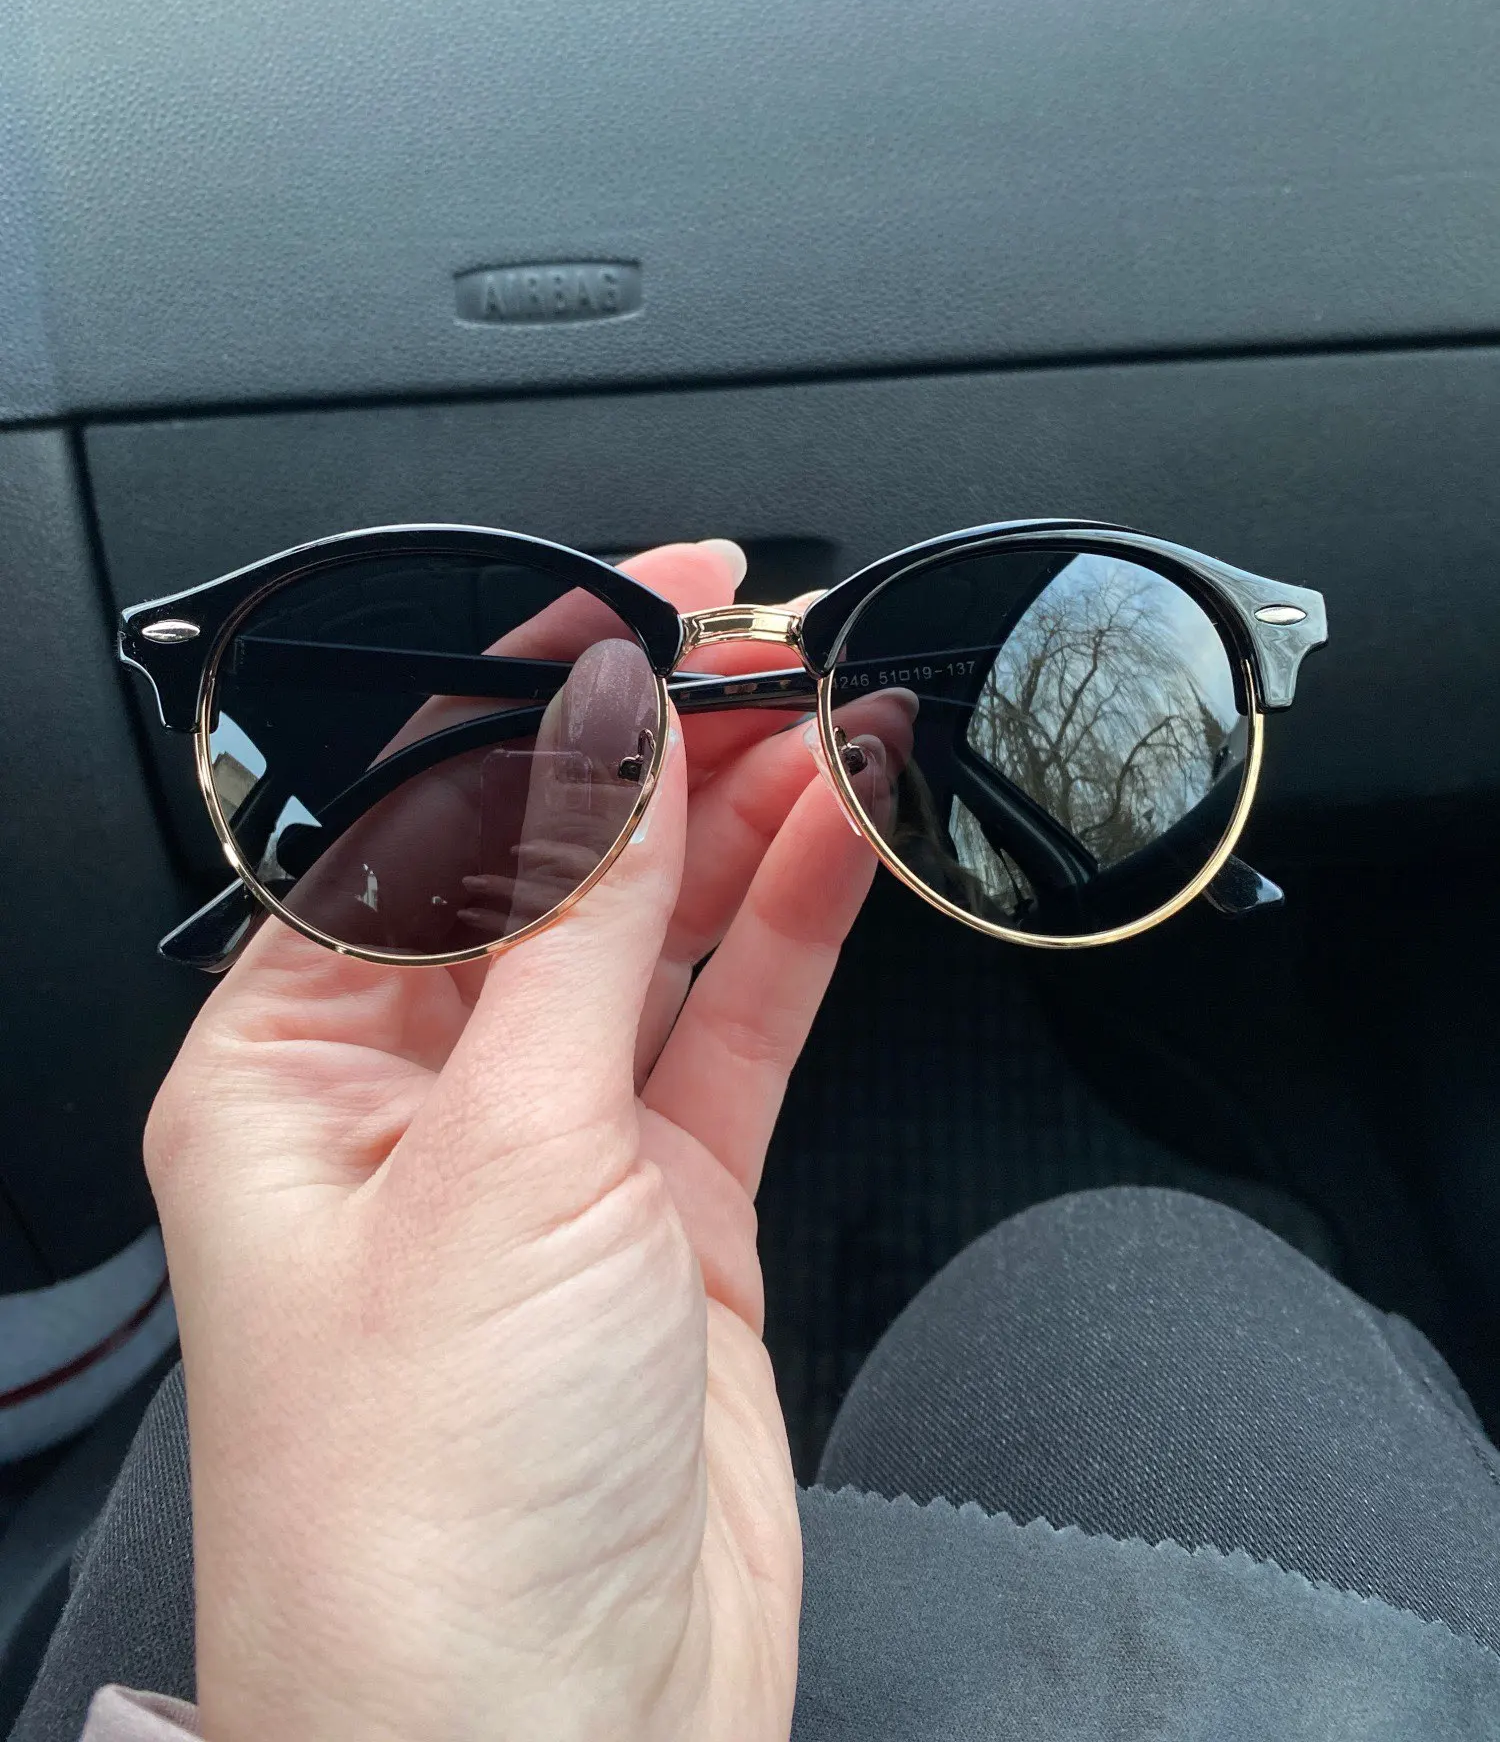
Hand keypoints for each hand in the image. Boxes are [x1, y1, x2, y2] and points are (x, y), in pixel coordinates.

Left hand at [145, 540, 900, 1741]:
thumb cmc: (428, 1513)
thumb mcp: (499, 1159)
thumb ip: (575, 924)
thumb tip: (616, 721)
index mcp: (291, 1063)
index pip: (421, 815)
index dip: (542, 690)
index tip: (657, 601)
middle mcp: (414, 1095)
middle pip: (552, 863)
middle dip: (662, 745)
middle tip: (778, 649)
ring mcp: (554, 1152)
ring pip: (657, 932)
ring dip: (743, 820)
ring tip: (834, 713)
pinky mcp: (669, 1212)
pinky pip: (737, 1027)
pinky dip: (797, 927)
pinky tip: (846, 837)